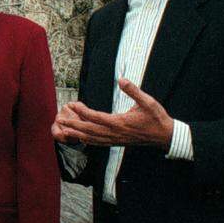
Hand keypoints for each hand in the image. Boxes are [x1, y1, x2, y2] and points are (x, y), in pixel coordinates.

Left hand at [53, 80, 173, 147]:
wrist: (165, 136)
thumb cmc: (156, 118)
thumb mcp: (148, 101)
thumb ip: (134, 91)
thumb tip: (122, 79)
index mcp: (121, 123)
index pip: (97, 118)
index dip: (83, 112)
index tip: (73, 104)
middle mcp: (115, 133)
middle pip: (89, 130)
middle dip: (73, 125)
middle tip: (59, 120)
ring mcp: (115, 139)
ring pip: (92, 139)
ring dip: (77, 133)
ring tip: (64, 129)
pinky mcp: (117, 142)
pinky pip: (99, 143)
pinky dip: (88, 140)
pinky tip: (80, 137)